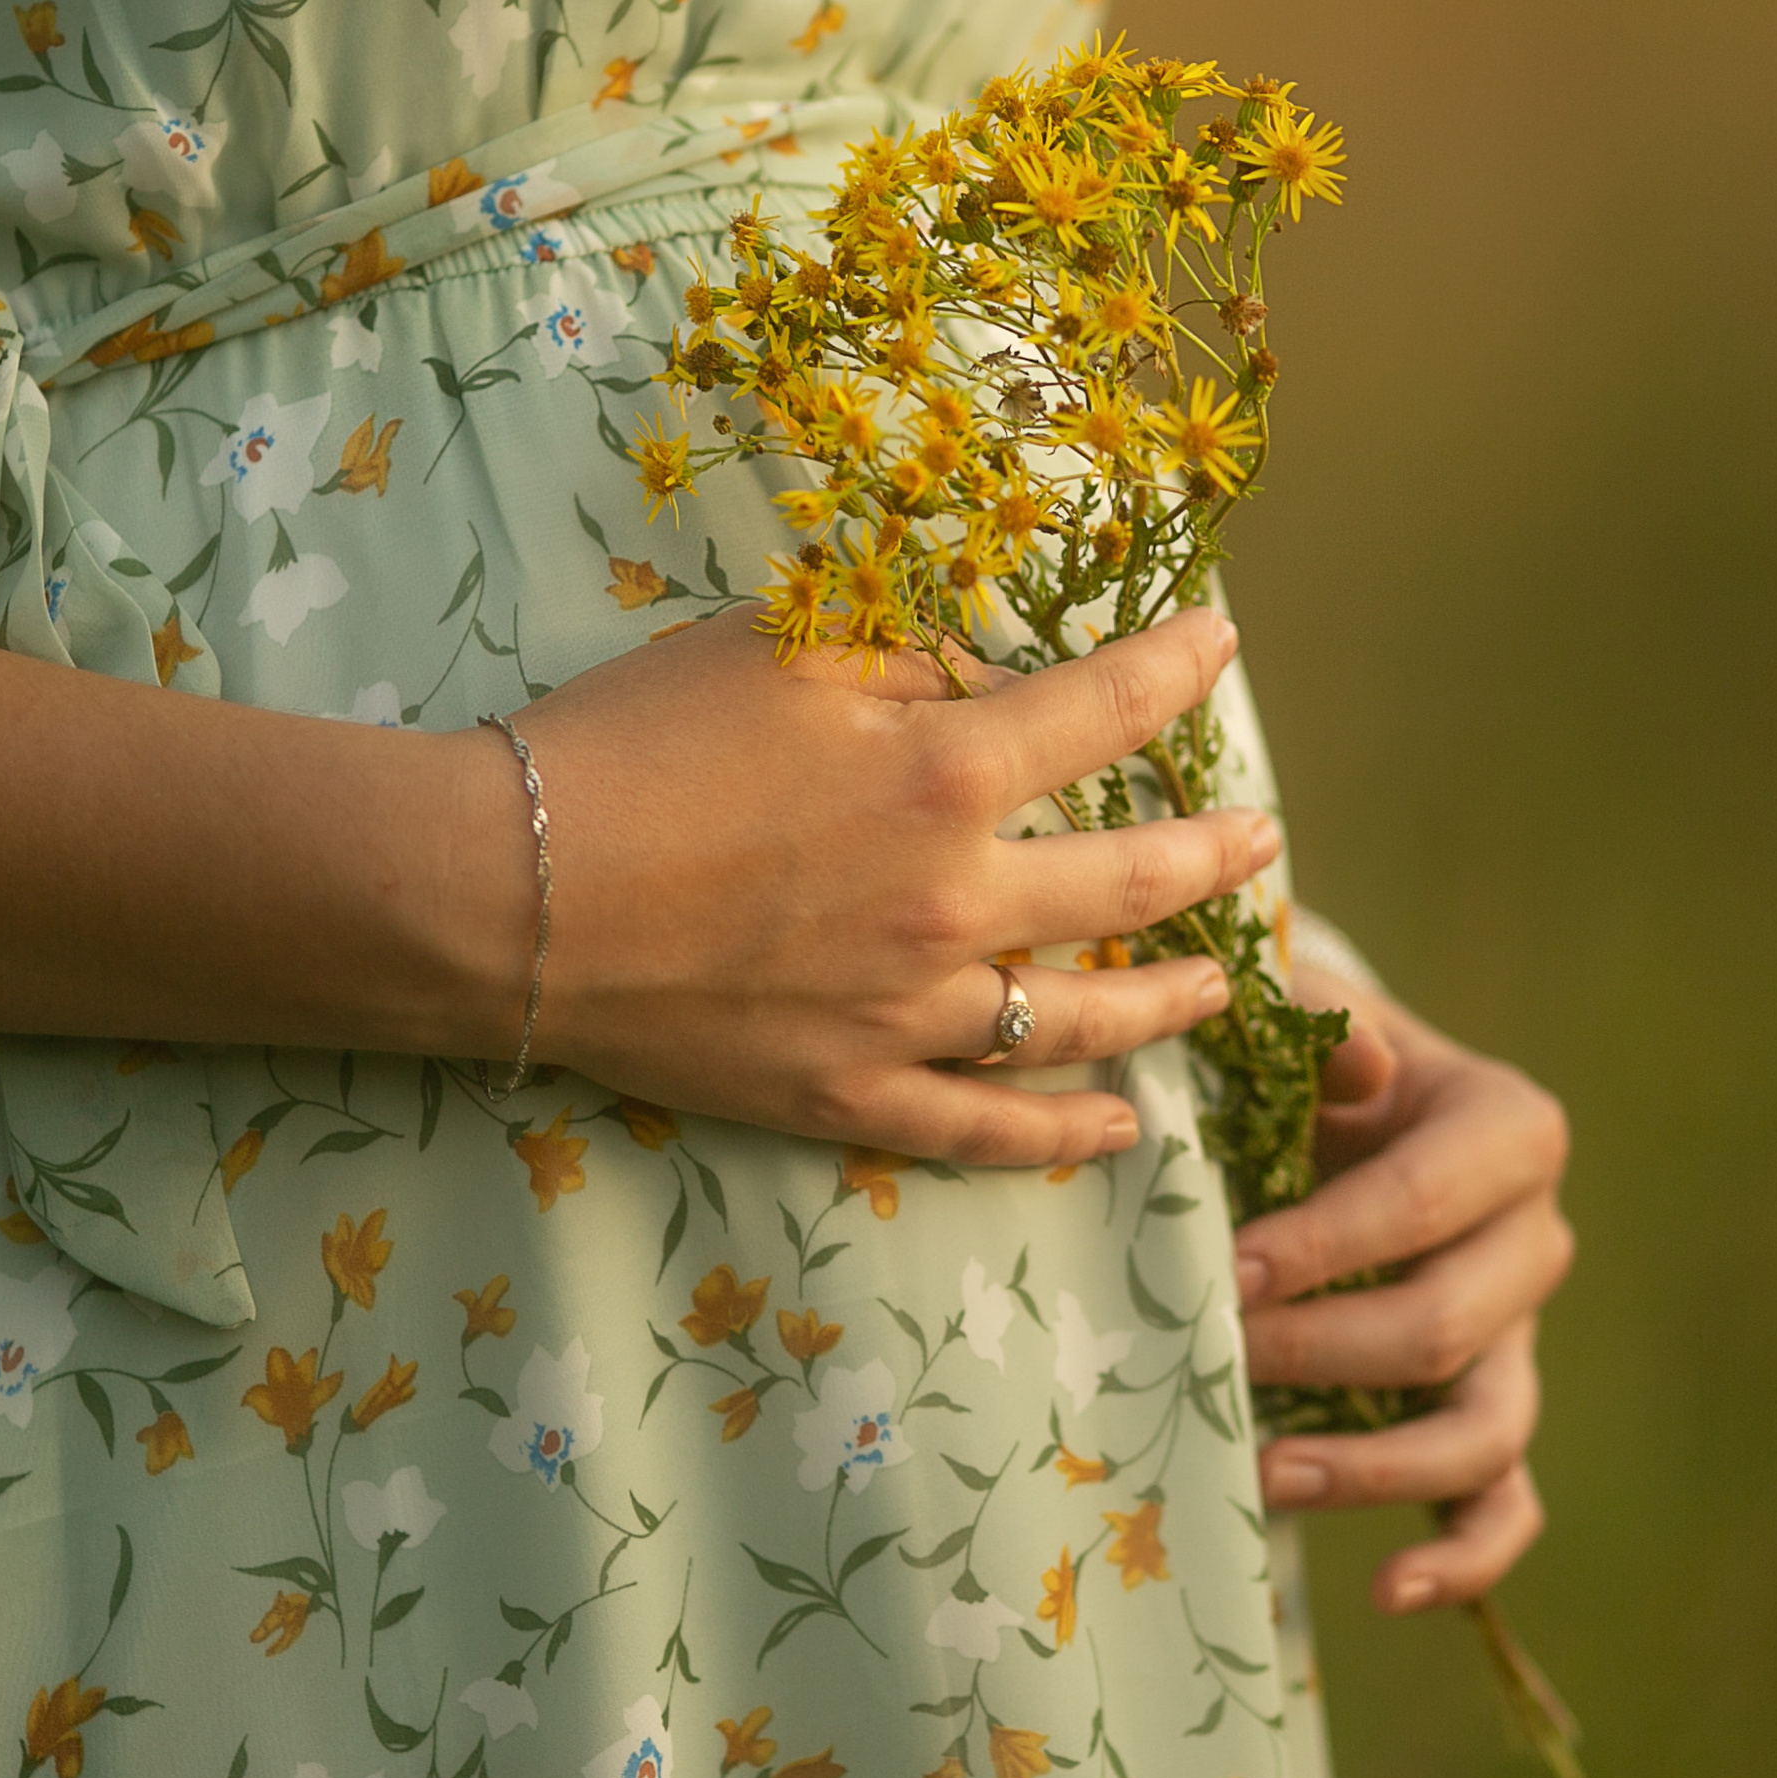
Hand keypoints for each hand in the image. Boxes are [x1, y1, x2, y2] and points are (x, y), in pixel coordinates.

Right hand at [520, 604, 1277, 1167]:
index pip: (1107, 710)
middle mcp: (957, 902)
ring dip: (1178, 996)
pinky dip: (1066, 1134)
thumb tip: (995, 671)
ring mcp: (910, 1016)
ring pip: (1089, 1018)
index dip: (1179, 670)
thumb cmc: (630, 745)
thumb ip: (905, 655)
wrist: (508, 892)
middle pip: (1135, 879)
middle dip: (1221, 854)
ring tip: (1232, 983)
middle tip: (1268, 841)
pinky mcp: (848, 1095)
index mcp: (944, 773)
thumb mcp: (773, 651)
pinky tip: (1123, 1128)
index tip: (1221, 644)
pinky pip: (988, 1131)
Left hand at [1234, 972, 1572, 1611]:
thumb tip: (1358, 1063)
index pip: (1424, 1202)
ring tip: (1264, 1474)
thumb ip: (1321, 1023)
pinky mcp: (1493, 1409)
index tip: (1230, 1273)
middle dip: (1323, 1352)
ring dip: (1373, 1466)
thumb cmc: (1308, 1058)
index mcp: (1507, 1127)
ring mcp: (1520, 1337)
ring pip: (1485, 1428)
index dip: (1327, 1245)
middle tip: (1216, 1357)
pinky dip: (1463, 1556)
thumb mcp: (1309, 1013)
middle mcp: (1534, 1238)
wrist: (1335, 1109)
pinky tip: (1390, 1588)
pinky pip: (1506, 1503)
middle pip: (1448, 1325)